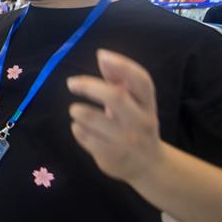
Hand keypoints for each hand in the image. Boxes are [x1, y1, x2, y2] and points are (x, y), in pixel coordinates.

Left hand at [66, 50, 165, 184]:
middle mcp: (141, 121)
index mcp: (148, 104)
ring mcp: (127, 141)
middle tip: (72, 83)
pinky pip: (85, 136)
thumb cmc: (136, 124)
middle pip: (115, 97)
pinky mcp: (112, 156)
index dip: (123, 66)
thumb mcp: (134, 104)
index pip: (142, 81)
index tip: (101, 55)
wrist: (149, 165)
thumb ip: (119, 81)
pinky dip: (77, 128)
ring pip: (92, 119)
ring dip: (78, 111)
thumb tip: (103, 57)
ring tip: (75, 110)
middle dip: (89, 86)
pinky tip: (80, 128)